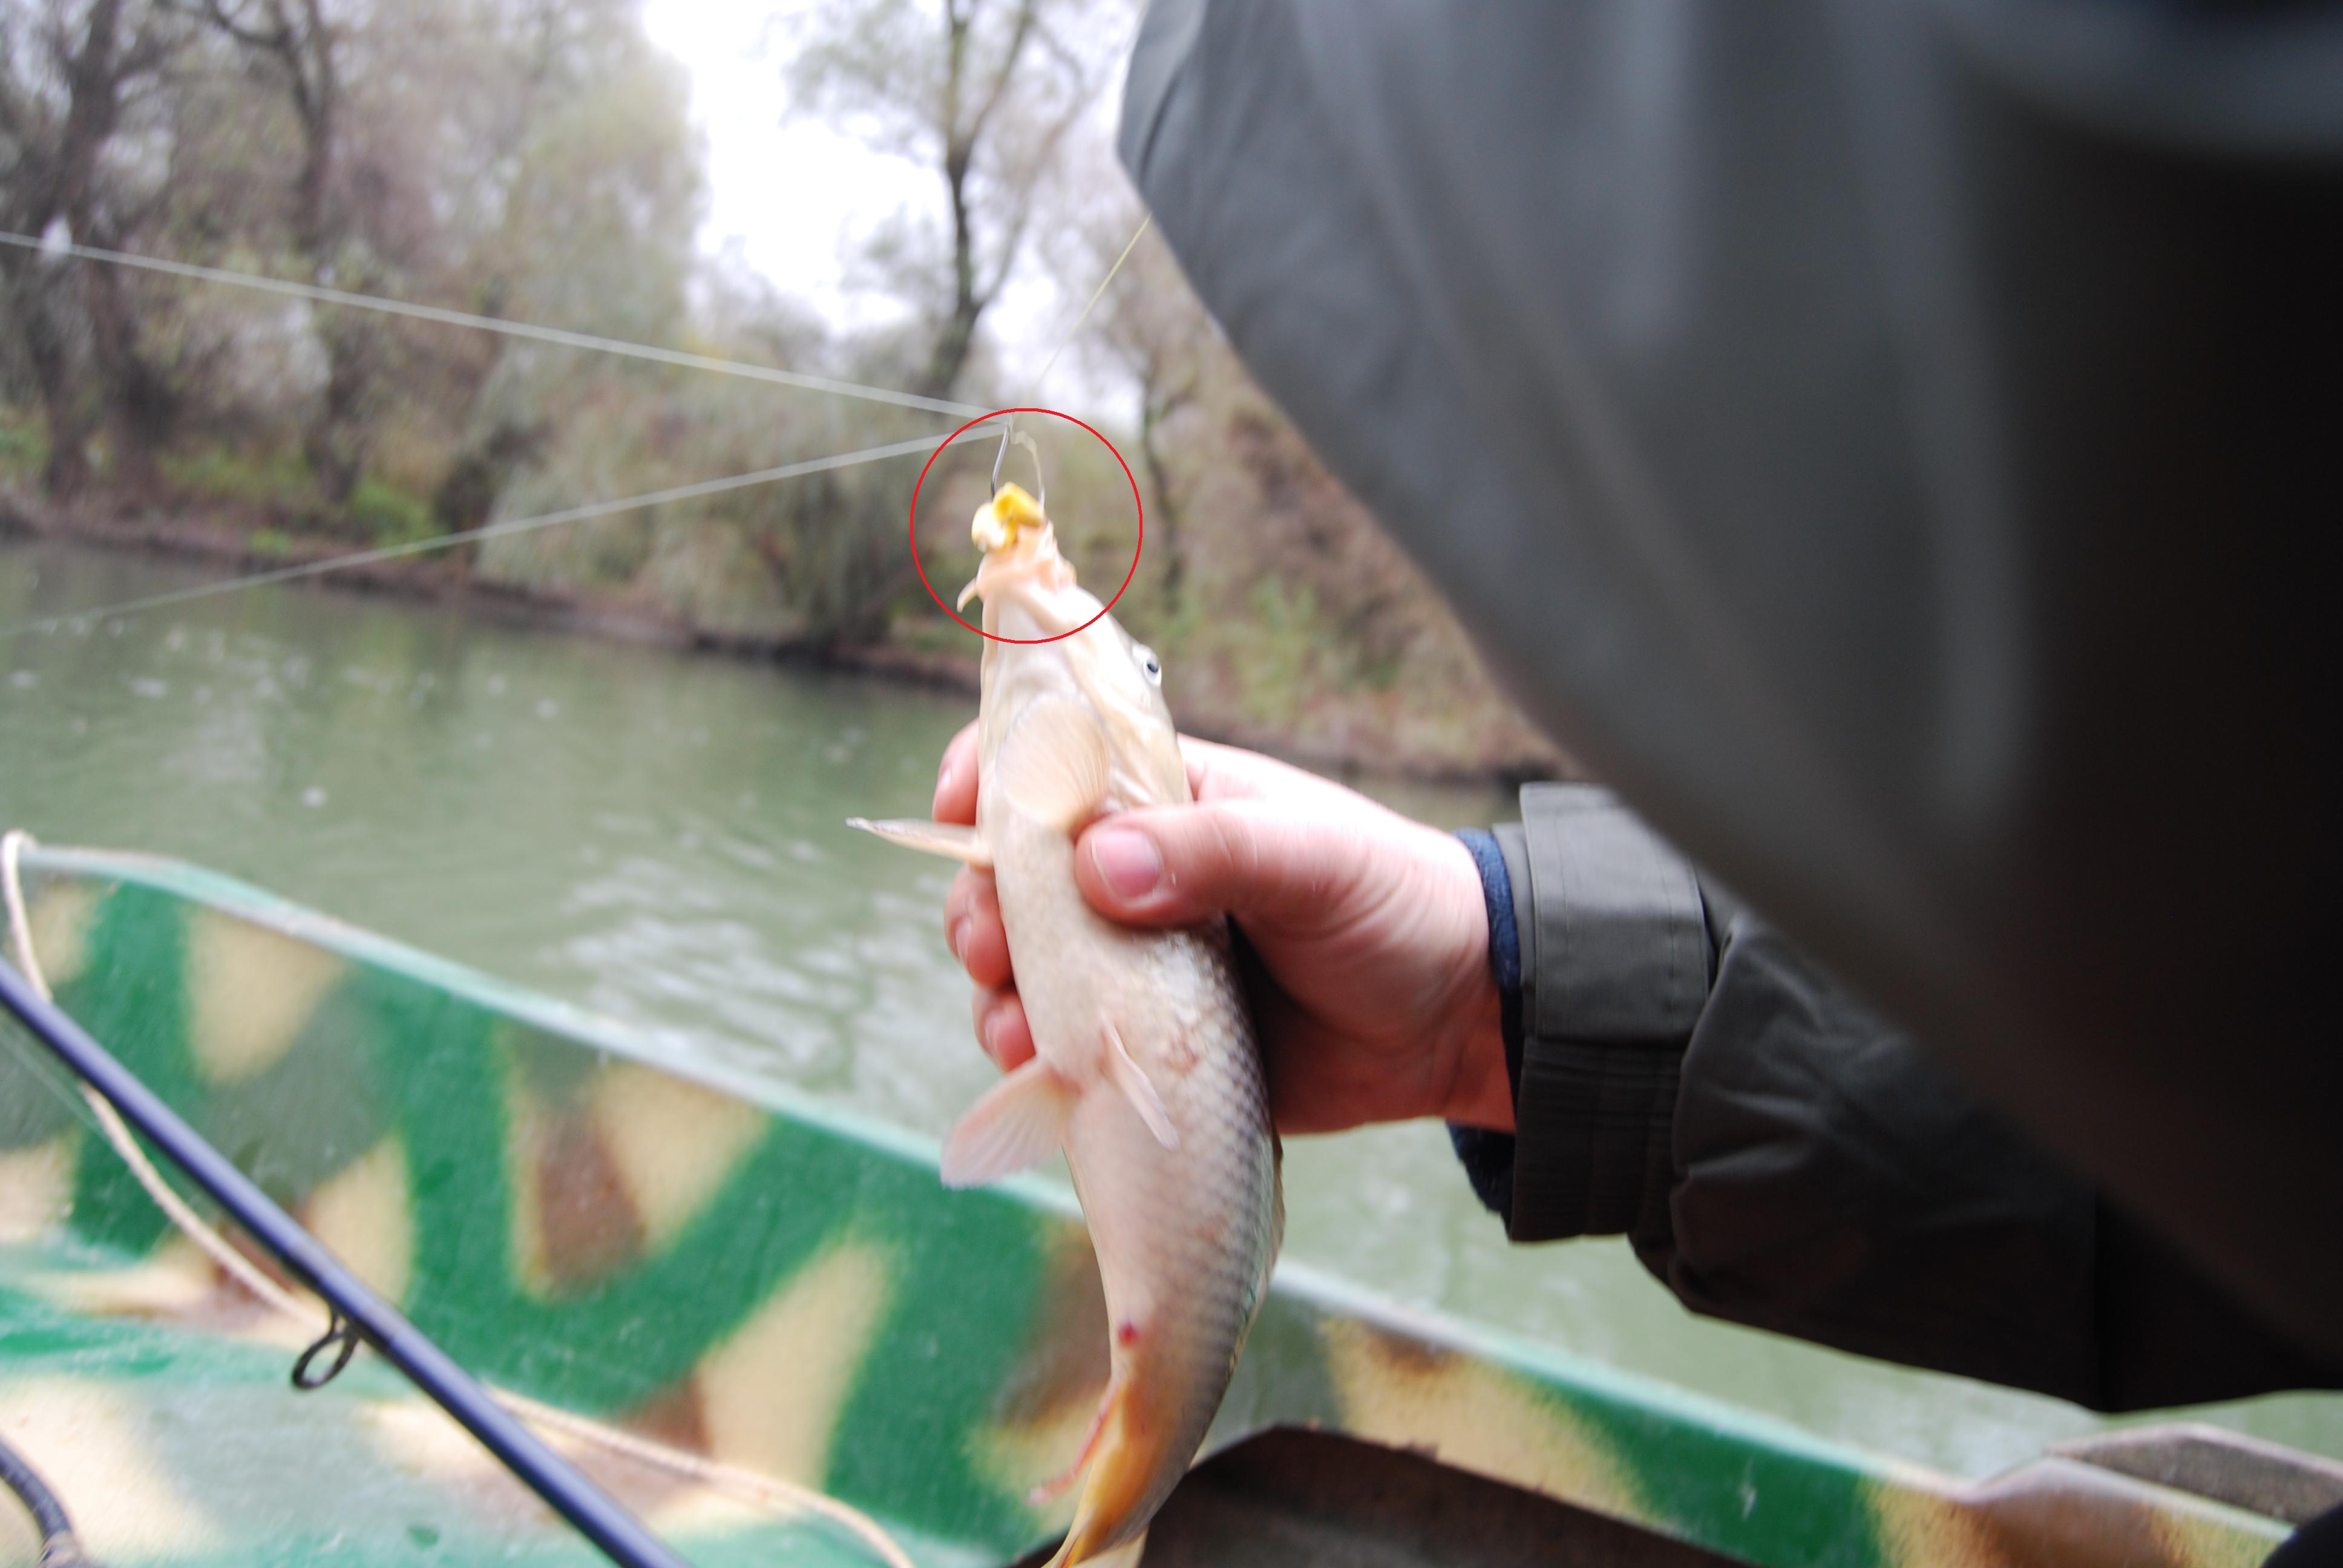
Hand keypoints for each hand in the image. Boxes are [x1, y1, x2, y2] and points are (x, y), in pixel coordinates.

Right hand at [933, 723, 1511, 1134]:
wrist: (1458, 1022)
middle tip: (990, 947)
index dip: (989, 776)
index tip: (955, 812)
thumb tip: (1093, 864)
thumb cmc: (1394, 906)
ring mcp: (1136, 963)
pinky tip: (1041, 1071)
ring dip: (997, 994)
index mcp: (1167, 801)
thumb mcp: (1313, 858)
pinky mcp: (1151, 1044)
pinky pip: (1066, 1047)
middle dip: (979, 908)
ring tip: (1017, 1028)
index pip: (1051, 766)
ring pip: (1024, 969)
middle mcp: (1136, 876)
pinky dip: (1035, 1060)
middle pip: (1012, 878)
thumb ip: (1210, 853)